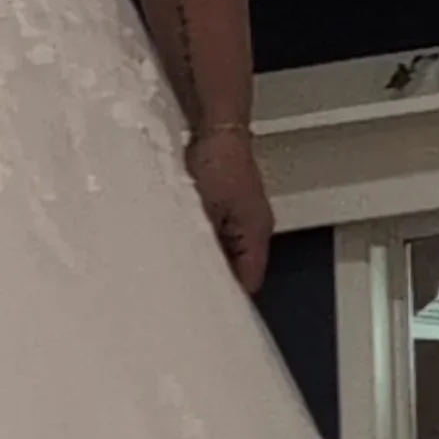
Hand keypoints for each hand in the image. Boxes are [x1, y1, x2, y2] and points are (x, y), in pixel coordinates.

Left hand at [185, 129, 272, 294]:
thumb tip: (192, 273)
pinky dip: (202, 239)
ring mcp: (241, 216)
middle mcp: (254, 229)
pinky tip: (181, 242)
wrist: (217, 127)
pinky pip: (216, 232)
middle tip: (187, 295)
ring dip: (207, 258)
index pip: (249, 281)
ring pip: (225, 250)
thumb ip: (202, 245)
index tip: (207, 311)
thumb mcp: (205, 212)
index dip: (230, 299)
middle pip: (238, 268)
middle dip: (215, 280)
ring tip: (182, 271)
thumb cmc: (218, 163)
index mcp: (256, 235)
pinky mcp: (227, 204)